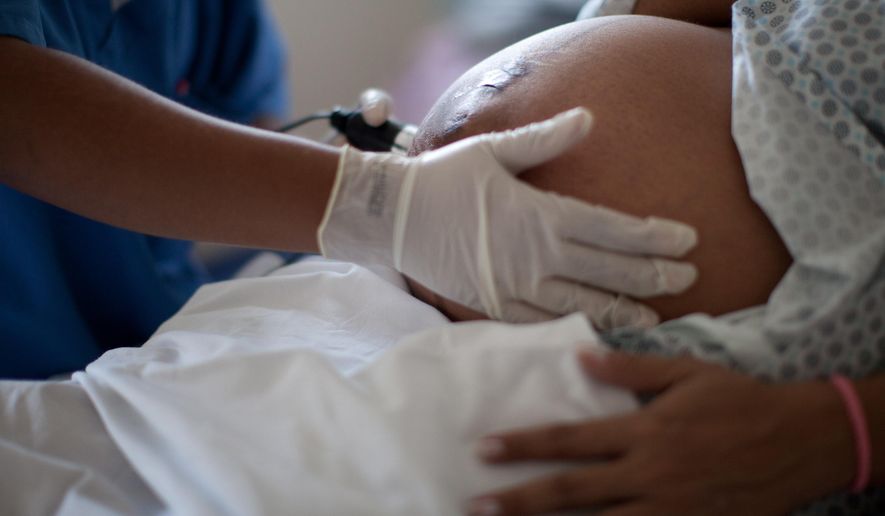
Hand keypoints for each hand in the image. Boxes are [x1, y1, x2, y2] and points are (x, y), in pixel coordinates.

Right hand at [319, 108, 698, 328]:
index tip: (688, 241)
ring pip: (581, 305)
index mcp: (539, 215)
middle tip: (690, 279)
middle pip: (607, 271)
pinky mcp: (494, 307)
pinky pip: (542, 323)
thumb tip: (589, 117)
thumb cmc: (444, 178)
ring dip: (622, 312)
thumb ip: (545, 139)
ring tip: (656, 320)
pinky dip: (574, 328)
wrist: (393, 217)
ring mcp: (514, 287)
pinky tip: (596, 332)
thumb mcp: (494, 151)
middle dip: (653, 277)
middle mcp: (533, 256)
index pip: (611, 230)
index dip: (654, 237)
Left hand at [469, 352, 855, 515]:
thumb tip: (581, 359)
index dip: (523, 445)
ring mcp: (669, 509)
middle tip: (476, 504)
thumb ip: (630, 370)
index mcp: (644, 430)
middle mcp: (649, 473)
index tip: (485, 449)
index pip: (570, 439)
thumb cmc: (740, 400)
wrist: (800, 441)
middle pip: (572, 491)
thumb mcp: (687, 372)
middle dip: (519, 499)